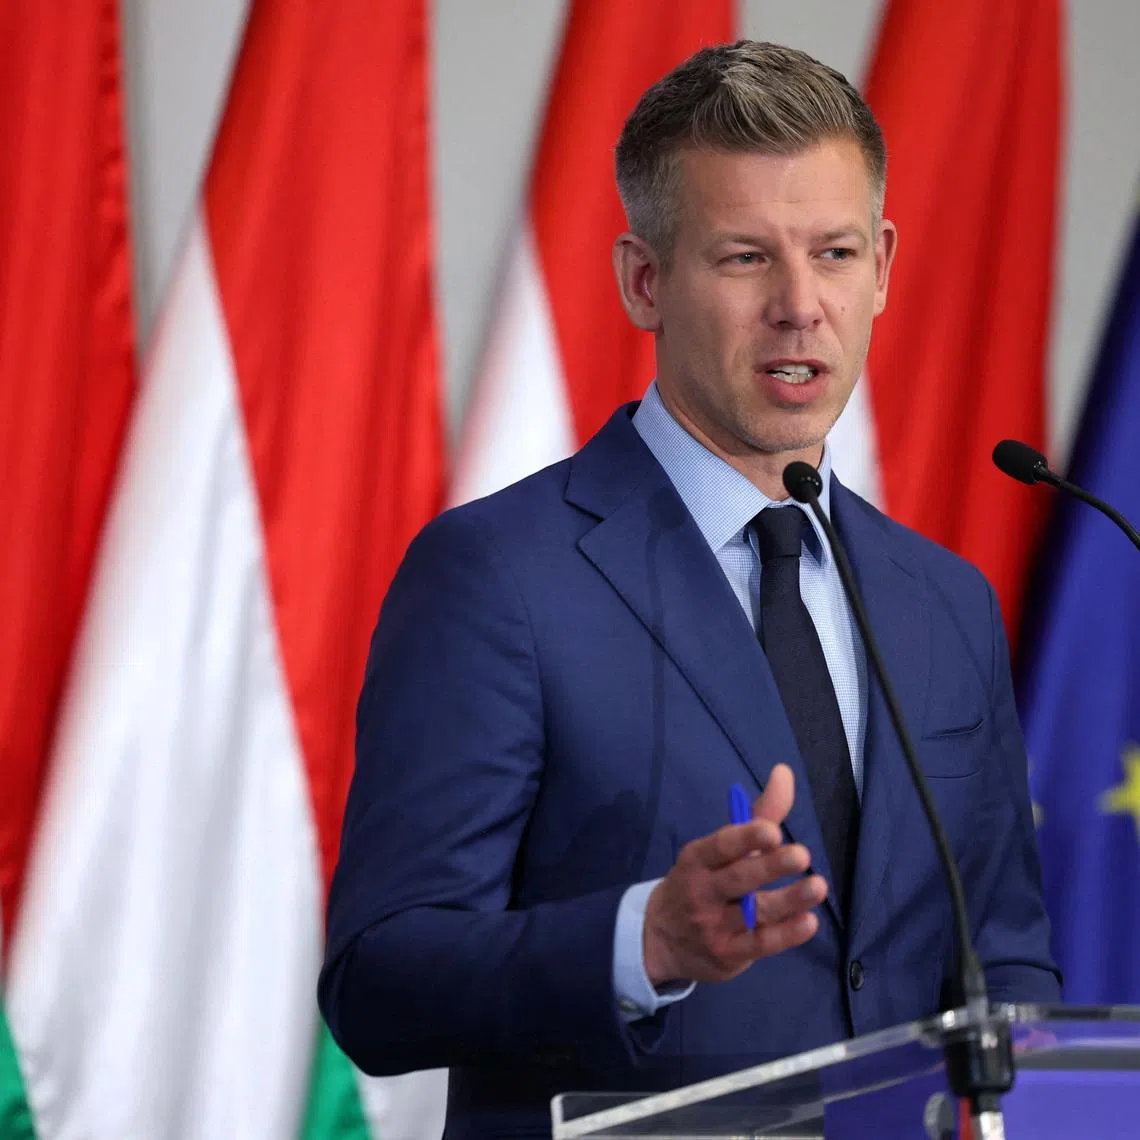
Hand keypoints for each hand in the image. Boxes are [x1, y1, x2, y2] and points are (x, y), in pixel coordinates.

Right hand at [642, 764, 826, 986]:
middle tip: (801, 854)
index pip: (719, 846)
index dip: (745, 838)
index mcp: (697, 860)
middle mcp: (703, 892)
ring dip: (788, 900)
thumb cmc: (702, 882)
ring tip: (817, 886)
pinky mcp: (728, 955)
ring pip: (755, 914)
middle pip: (738, 879)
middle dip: (769, 866)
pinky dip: (786, 935)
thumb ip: (758, 815)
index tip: (772, 830)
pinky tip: (808, 922)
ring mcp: (714, 926)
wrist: (661, 939)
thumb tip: (784, 772)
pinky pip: (760, 945)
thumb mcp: (719, 850)